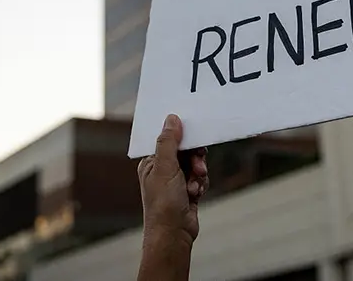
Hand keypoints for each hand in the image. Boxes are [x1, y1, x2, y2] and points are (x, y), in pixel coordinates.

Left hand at [138, 114, 208, 247]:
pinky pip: (200, 177)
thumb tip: (171, 119)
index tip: (195, 139)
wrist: (173, 234)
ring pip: (196, 164)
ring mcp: (175, 181)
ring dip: (198, 174)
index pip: (169, 140)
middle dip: (195, 160)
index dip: (183, 139)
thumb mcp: (165, 168)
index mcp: (151, 162)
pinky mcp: (187, 190)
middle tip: (198, 166)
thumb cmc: (163, 204)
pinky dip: (201, 184)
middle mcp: (162, 170)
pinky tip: (195, 194)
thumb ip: (169, 142)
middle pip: (186, 151)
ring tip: (194, 186)